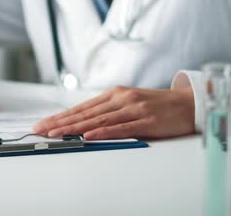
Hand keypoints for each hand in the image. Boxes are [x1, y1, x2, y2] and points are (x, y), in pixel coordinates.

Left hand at [33, 86, 194, 139]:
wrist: (189, 104)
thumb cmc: (157, 106)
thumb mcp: (130, 103)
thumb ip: (109, 110)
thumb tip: (84, 122)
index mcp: (115, 94)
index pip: (82, 107)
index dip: (61, 116)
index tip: (43, 124)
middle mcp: (121, 99)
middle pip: (85, 113)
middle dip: (60, 122)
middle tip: (41, 130)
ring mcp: (133, 109)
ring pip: (98, 120)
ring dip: (75, 128)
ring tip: (56, 133)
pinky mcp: (146, 121)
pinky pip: (121, 128)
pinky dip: (103, 132)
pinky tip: (88, 136)